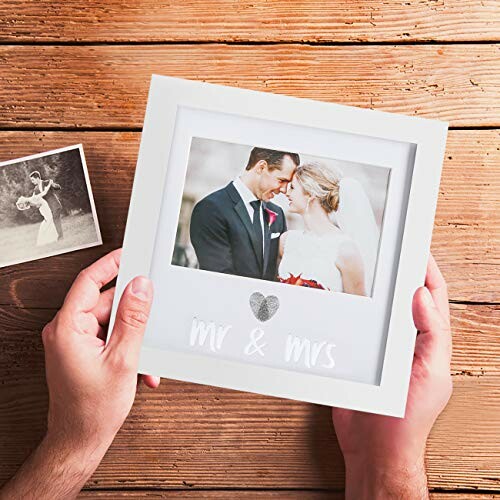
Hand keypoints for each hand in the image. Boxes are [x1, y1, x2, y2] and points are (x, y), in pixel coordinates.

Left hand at [1, 249, 158, 498]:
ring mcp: (72, 342)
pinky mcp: (81, 351)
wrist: (80, 440)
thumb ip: (133, 319)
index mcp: (67, 328)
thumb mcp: (123, 359)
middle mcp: (66, 331)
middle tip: (150, 315)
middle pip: (104, 303)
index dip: (110, 265)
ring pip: (109, 321)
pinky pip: (107, 336)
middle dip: (131, 313)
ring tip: (142, 355)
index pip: (88, 282)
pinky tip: (138, 364)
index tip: (128, 254)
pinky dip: (126, 346)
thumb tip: (140, 287)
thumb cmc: (92, 410)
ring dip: (132, 336)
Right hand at [332, 255, 451, 498]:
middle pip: (403, 299)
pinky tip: (341, 301)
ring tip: (365, 269)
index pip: (432, 298)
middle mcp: (405, 342)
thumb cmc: (407, 420)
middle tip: (389, 251)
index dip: (427, 272)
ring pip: (377, 311)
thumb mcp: (430, 375)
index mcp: (428, 343)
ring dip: (373, 291)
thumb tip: (423, 297)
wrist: (374, 449)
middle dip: (399, 274)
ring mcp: (381, 349)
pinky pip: (354, 327)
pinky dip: (350, 312)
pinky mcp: (358, 356)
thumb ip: (431, 336)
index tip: (417, 248)